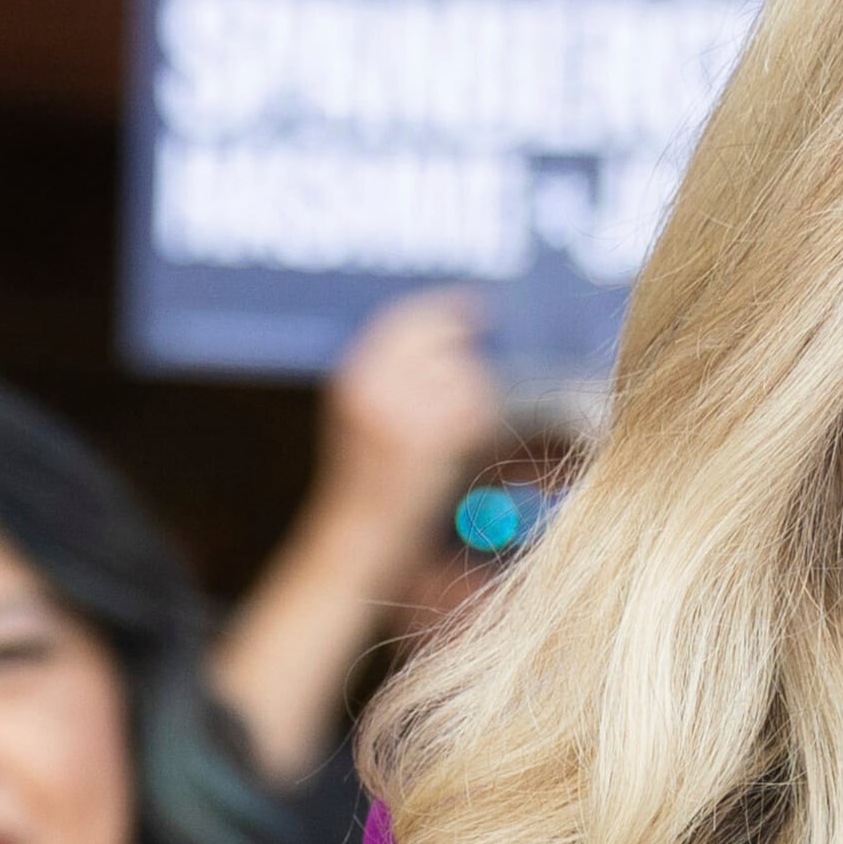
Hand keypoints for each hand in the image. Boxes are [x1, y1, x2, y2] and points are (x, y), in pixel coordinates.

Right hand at [316, 288, 507, 539]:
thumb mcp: (364, 417)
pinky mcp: (430, 443)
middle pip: (439, 336)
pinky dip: (480, 421)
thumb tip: (449, 342)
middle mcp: (373, 389)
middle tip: (489, 338)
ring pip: (466, 374)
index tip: (473, 303)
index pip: (402, 320)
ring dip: (476, 391)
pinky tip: (467, 443)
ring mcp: (401, 414)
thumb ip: (394, 377)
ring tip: (461, 421)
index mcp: (353, 378)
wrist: (356, 540)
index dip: (443, 306)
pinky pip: (475, 410)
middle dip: (467, 339)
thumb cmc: (365, 486)